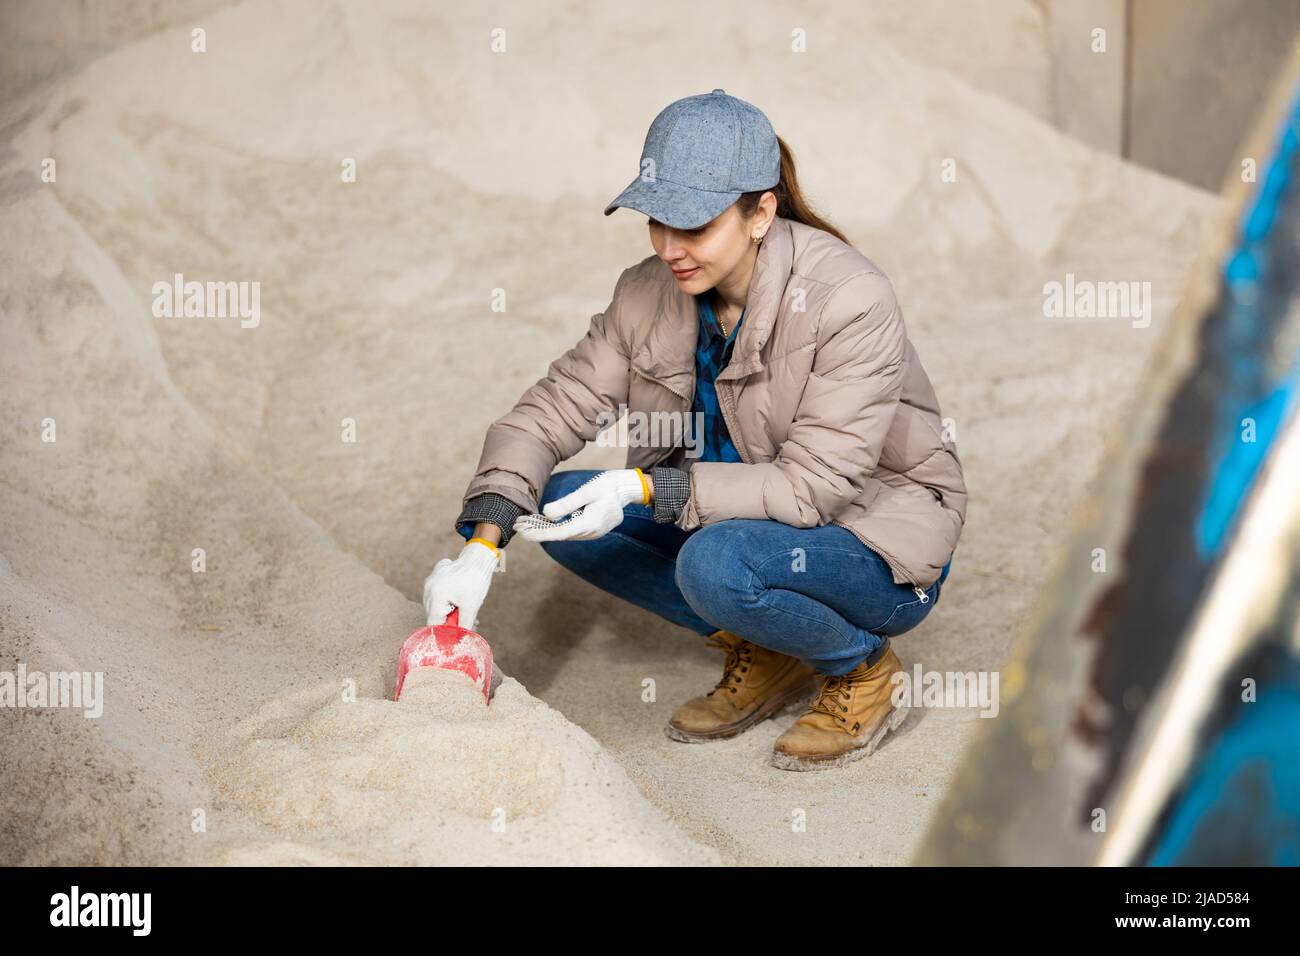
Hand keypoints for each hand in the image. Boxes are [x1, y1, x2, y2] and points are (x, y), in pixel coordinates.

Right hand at [422, 539, 499, 629]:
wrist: (479, 557)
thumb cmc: (476, 580)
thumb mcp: (471, 606)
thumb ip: (463, 625)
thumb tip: (459, 640)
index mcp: (435, 596)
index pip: (433, 623)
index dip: (443, 632)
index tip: (454, 635)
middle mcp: (428, 589)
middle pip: (432, 614)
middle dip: (447, 621)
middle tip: (464, 622)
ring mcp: (429, 582)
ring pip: (434, 605)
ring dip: (446, 611)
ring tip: (462, 608)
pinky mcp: (433, 578)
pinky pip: (435, 595)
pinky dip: (445, 600)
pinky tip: (458, 598)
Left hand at [512, 468, 651, 541]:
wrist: (629, 488)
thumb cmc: (609, 485)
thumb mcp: (587, 491)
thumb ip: (567, 503)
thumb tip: (547, 513)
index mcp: (589, 523)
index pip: (558, 533)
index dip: (539, 534)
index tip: (522, 532)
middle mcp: (591, 532)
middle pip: (560, 535)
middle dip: (539, 531)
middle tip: (518, 526)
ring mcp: (593, 532)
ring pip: (565, 534)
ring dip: (547, 530)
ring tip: (527, 524)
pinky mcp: (593, 528)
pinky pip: (572, 531)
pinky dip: (557, 528)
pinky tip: (545, 522)